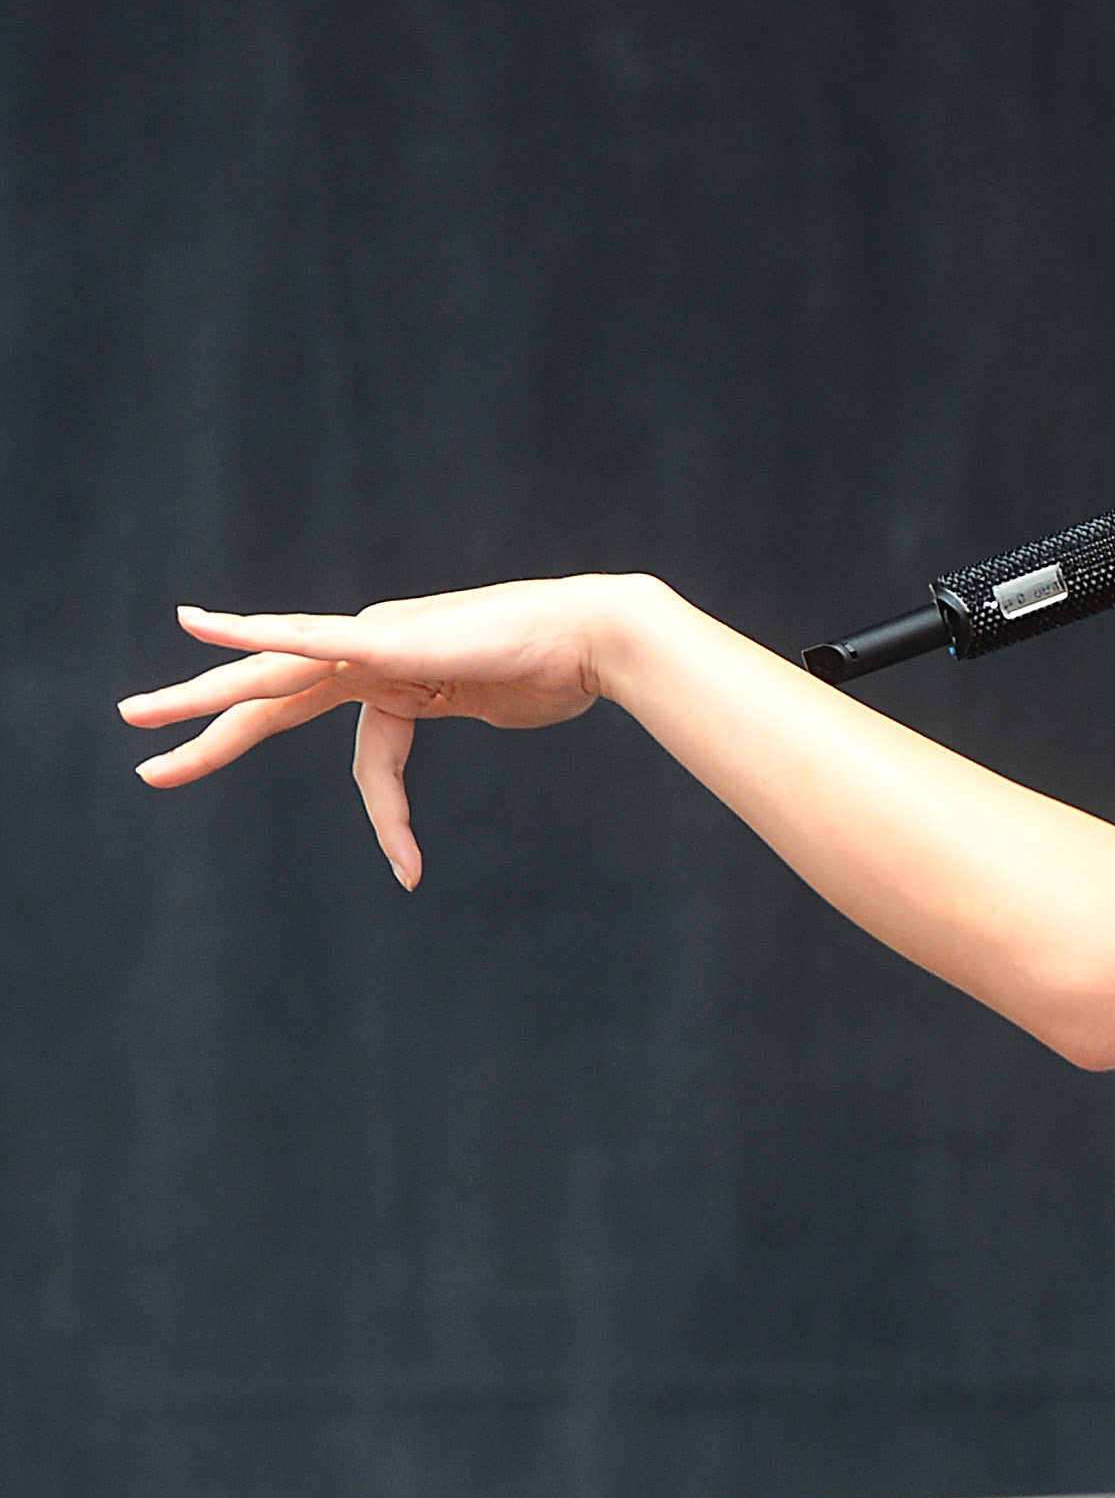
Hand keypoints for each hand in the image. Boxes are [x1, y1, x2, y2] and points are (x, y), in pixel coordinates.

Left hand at [118, 573, 649, 888]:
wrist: (593, 635)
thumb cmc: (564, 668)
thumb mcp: (504, 709)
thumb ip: (481, 706)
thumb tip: (505, 705)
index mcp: (401, 679)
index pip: (367, 751)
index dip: (386, 817)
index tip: (409, 871)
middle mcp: (370, 654)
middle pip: (272, 699)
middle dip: (207, 728)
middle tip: (147, 758)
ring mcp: (373, 641)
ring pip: (268, 676)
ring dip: (200, 699)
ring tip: (139, 717)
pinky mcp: (386, 640)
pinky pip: (306, 640)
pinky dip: (252, 635)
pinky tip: (200, 626)